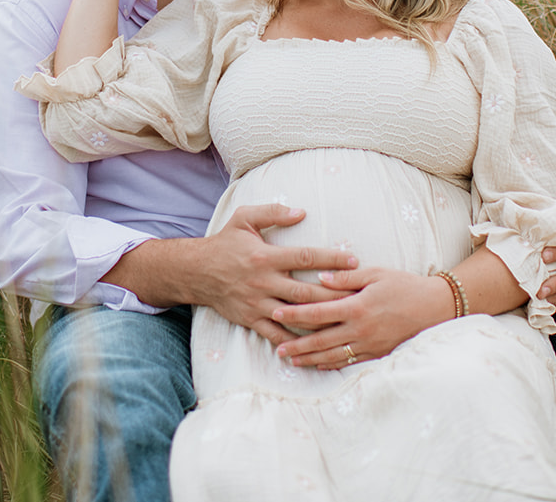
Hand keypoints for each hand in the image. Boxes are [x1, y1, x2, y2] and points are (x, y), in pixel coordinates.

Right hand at [190, 205, 359, 346]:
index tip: (353, 260)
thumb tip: (302, 211)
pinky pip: (277, 334)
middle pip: (305, 291)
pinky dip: (296, 341)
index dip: (330, 258)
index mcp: (265, 256)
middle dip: (334, 295)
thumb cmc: (225, 242)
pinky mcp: (251, 319)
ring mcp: (257, 303)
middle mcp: (263, 281)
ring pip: (295, 315)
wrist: (196, 272)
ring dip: (321, 319)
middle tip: (359, 296)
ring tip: (346, 320)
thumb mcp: (244, 217)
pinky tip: (316, 344)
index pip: (304, 256)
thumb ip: (273, 212)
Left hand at [271, 267, 450, 368]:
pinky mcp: (377, 353)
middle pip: (321, 340)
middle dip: (296, 345)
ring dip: (310, 359)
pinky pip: (349, 362)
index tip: (276, 313)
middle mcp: (360, 329)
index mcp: (358, 307)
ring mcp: (369, 344)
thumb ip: (347, 278)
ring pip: (333, 356)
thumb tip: (320, 278)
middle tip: (276, 349)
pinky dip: (331, 365)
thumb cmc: (404, 285)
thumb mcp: (376, 274)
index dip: (295, 314)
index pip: (318, 313)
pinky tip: (318, 365)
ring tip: (291, 360)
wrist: (435, 308)